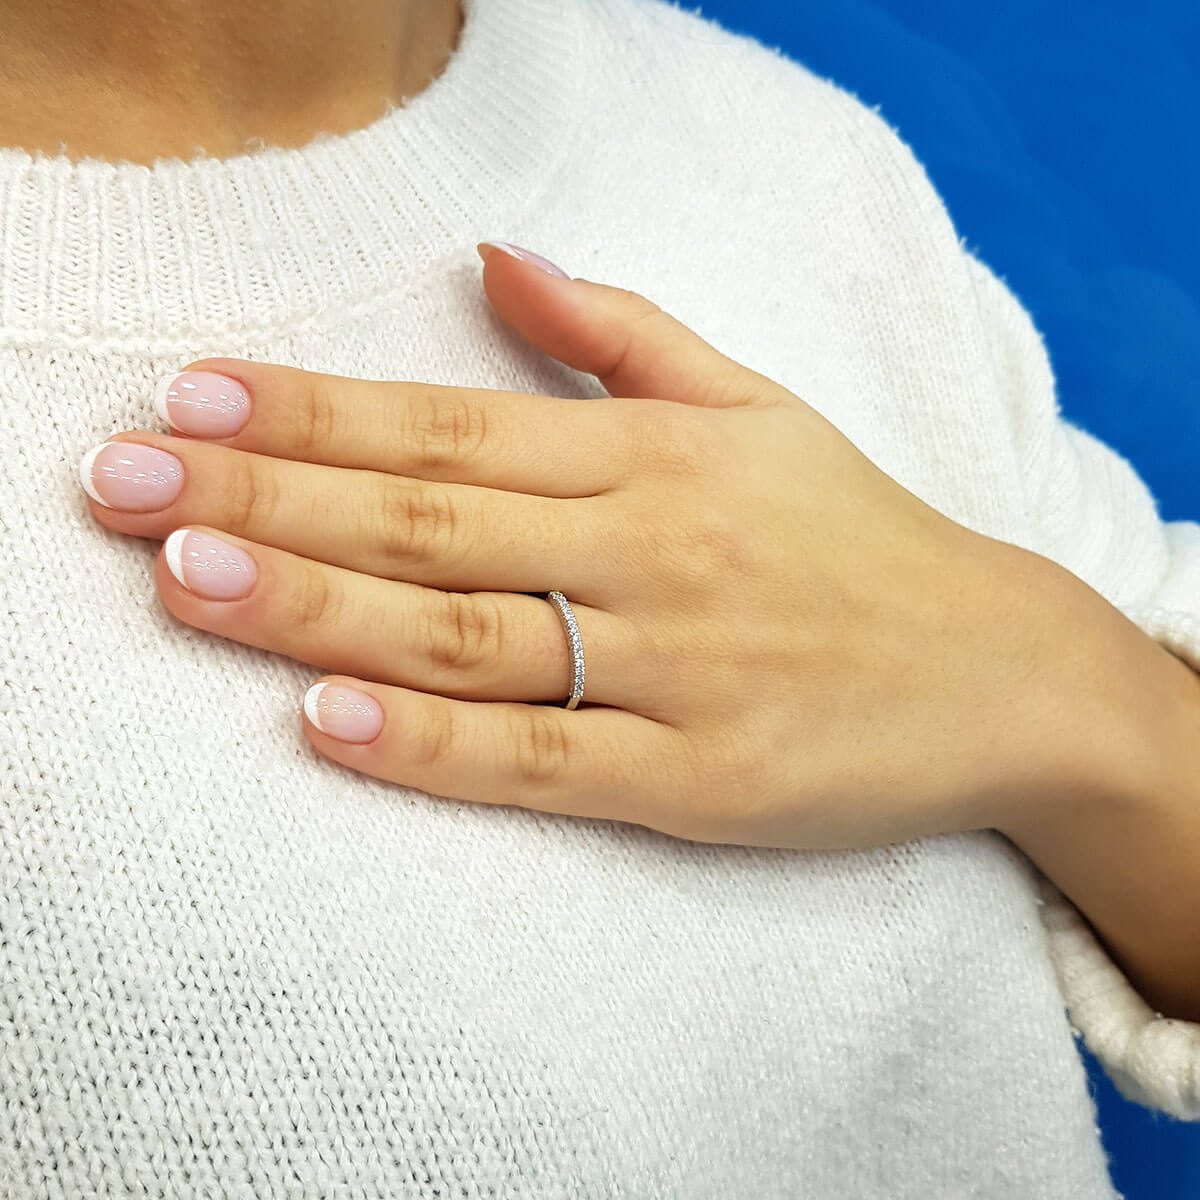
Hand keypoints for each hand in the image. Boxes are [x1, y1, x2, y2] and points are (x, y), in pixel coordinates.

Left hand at [78, 241, 1054, 849]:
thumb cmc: (861, 536)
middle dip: (265, 493)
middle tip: (120, 481)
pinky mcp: (698, 781)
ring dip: (315, 604)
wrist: (1004, 668)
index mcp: (654, 458)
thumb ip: (621, 333)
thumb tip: (495, 258)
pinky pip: (542, 762)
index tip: (189, 392)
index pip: (448, 422)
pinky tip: (327, 720)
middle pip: (427, 518)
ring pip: (464, 633)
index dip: (311, 408)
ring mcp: (673, 670)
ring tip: (183, 575)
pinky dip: (432, 745)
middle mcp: (651, 552)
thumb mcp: (757, 408)